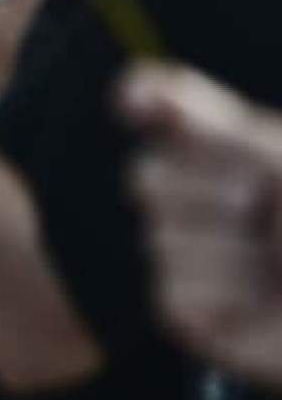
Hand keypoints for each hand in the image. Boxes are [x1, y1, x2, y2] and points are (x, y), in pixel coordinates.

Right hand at [123, 63, 281, 387]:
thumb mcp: (279, 160)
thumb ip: (216, 126)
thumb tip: (131, 88)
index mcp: (228, 148)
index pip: (159, 104)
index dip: (145, 100)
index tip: (138, 103)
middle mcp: (200, 196)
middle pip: (148, 176)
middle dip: (209, 189)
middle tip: (259, 202)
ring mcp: (190, 253)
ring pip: (162, 238)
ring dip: (234, 251)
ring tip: (281, 264)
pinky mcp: (190, 311)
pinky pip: (178, 291)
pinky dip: (234, 295)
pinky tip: (266, 301)